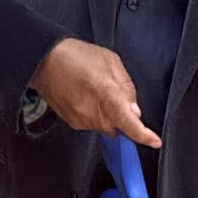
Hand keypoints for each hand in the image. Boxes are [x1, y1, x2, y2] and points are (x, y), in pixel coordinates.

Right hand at [31, 39, 160, 147]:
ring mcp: (80, 119)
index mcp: (105, 91)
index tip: (154, 141)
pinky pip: (93, 124)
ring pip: (106, 127)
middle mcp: (92, 110)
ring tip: (95, 91)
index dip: (142, 134)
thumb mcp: (111, 61)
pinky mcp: (72, 122)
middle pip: (118, 127)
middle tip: (112, 93)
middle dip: (122, 115)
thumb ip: (127, 88)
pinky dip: (95, 114)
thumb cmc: (75, 56)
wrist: (43, 60)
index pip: (127, 121)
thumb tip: (135, 111)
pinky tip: (86, 97)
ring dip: (108, 114)